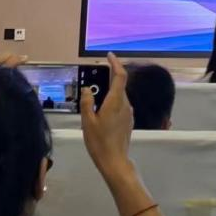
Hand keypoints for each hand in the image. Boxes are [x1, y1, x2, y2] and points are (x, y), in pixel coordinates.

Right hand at [81, 53, 133, 177]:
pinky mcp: (128, 120)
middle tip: (95, 77)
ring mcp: (128, 113)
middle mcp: (125, 104)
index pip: (120, 76)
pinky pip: (120, 105)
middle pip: (119, 85)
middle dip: (108, 78)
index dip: (116, 63)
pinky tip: (102, 109)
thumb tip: (87, 89)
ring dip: (109, 91)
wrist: (114, 160)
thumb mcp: (87, 121)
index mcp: (116, 101)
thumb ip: (87, 103)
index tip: (109, 56)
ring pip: (119, 96)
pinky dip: (112, 101)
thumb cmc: (99, 141)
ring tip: (94, 95)